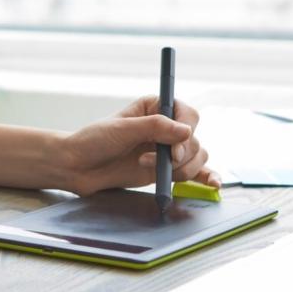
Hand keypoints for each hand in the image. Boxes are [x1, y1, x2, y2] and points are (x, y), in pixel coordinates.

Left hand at [58, 95, 219, 196]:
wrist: (78, 166)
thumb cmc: (94, 141)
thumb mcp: (122, 129)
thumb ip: (154, 128)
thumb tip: (185, 132)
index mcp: (156, 107)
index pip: (187, 114)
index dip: (186, 132)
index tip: (173, 151)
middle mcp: (166, 127)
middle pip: (194, 139)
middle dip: (181, 155)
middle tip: (159, 163)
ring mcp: (167, 150)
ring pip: (196, 157)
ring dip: (182, 169)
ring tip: (152, 170)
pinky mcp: (166, 170)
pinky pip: (194, 172)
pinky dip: (205, 177)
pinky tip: (213, 184)